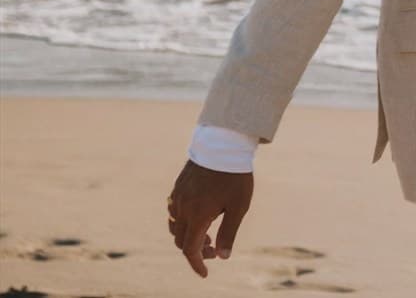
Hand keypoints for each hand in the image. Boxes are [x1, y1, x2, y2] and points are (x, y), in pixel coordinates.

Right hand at [167, 159, 253, 277]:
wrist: (224, 145)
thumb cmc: (235, 176)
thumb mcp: (238, 207)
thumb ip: (229, 233)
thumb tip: (222, 256)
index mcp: (197, 216)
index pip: (190, 250)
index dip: (197, 264)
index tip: (205, 273)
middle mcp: (182, 208)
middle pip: (181, 240)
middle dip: (196, 250)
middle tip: (215, 249)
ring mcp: (177, 197)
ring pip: (176, 227)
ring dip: (189, 236)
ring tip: (209, 234)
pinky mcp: (177, 187)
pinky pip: (174, 211)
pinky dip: (184, 222)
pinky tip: (199, 216)